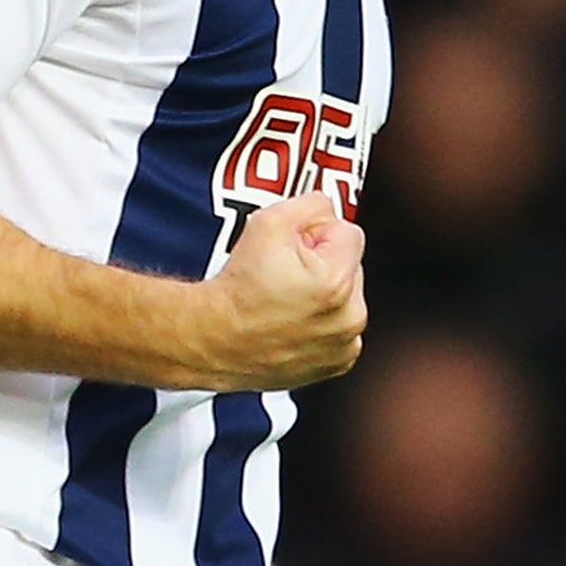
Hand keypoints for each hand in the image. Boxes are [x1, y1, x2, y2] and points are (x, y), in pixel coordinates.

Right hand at [198, 192, 365, 390]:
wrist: (214, 339)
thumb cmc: (238, 291)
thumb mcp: (268, 222)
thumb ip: (311, 203)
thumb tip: (328, 209)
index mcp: (337, 281)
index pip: (348, 232)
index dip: (317, 233)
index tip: (293, 247)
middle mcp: (348, 318)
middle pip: (350, 265)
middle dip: (323, 262)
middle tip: (285, 273)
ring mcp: (343, 344)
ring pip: (346, 297)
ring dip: (324, 293)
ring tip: (285, 298)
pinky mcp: (336, 363)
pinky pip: (339, 327)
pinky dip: (321, 322)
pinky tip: (292, 320)